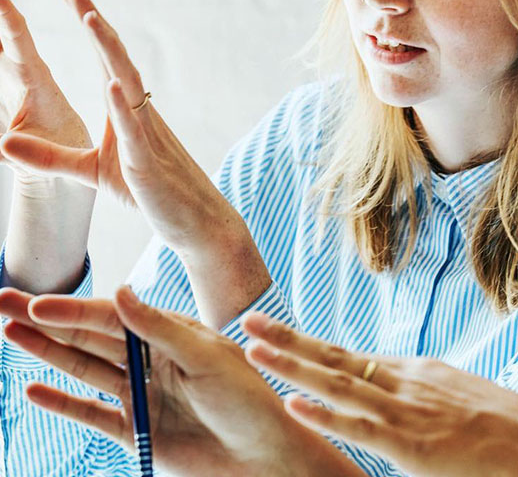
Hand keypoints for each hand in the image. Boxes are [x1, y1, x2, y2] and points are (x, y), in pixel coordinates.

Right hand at [0, 287, 364, 476]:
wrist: (264, 455)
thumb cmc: (247, 397)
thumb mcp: (207, 357)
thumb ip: (160, 329)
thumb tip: (122, 291)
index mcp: (170, 334)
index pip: (112, 317)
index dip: (74, 311)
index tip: (37, 304)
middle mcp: (150, 359)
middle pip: (89, 337)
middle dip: (47, 321)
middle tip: (4, 302)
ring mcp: (140, 394)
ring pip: (84, 369)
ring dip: (47, 353)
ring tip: (10, 333)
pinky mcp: (137, 431)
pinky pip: (92, 414)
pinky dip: (63, 403)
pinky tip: (35, 389)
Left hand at [1, 0, 269, 325]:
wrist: (193, 220)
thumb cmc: (148, 191)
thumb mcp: (90, 171)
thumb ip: (49, 157)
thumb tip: (4, 142)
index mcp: (126, 111)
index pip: (105, 58)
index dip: (89, 24)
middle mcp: (138, 112)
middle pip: (115, 58)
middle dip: (94, 21)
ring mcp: (146, 133)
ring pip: (127, 83)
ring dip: (109, 51)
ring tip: (90, 19)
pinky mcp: (147, 161)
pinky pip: (136, 129)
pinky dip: (123, 105)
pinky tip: (112, 84)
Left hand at [242, 314, 517, 476]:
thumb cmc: (506, 430)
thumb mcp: (457, 401)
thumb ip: (422, 399)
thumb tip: (397, 403)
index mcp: (413, 373)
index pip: (347, 356)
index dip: (308, 344)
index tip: (276, 332)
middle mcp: (404, 381)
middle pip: (333, 357)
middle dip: (288, 339)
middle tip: (248, 320)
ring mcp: (407, 410)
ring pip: (337, 383)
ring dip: (291, 365)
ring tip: (253, 349)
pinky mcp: (414, 445)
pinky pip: (361, 427)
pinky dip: (325, 412)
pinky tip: (294, 401)